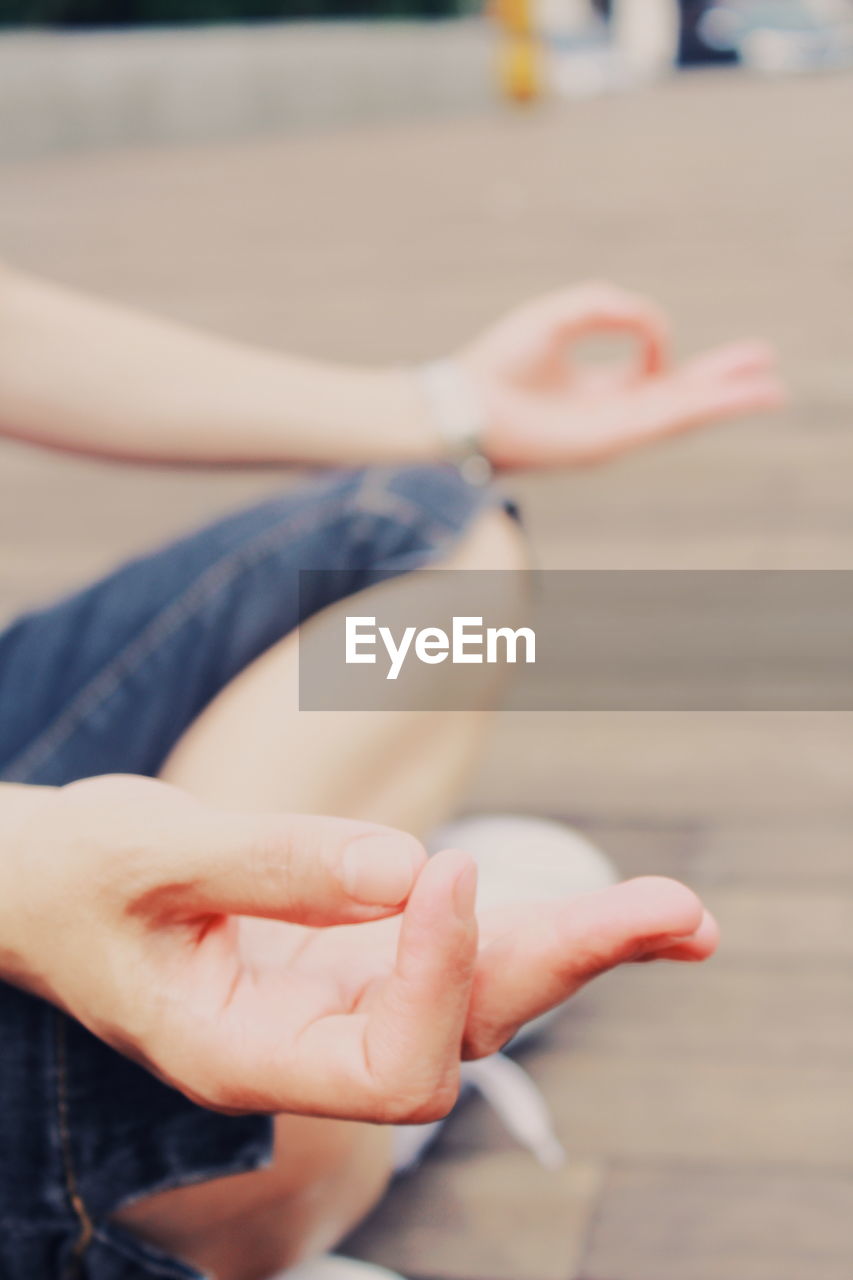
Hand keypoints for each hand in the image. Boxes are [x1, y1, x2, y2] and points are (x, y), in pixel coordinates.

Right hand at [0, 775, 715, 1123]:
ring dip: (581, 947)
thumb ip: (272, 865)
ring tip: (682, 916)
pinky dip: (529, 921)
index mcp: (245, 1055)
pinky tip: (608, 912)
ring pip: (481, 994)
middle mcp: (308, 1043)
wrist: (46, 887)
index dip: (437, 973)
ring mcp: (338, 998)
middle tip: (681, 915)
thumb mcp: (148, 858)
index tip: (444, 867)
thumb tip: (410, 870)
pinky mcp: (353, 952)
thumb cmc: (73, 878)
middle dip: (571, 967)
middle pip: (469, 1033)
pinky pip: (458, 948)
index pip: (389, 1060)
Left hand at [458, 282, 784, 467]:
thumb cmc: (500, 362)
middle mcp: (609, 414)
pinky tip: (731, 397)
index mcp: (598, 390)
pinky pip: (662, 421)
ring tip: (772, 390)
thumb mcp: (563, 314)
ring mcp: (611, 432)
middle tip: (765, 366)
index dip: (690, 364)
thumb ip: (614, 307)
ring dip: (727, 401)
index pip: (657, 378)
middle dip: (724, 383)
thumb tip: (656, 329)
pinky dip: (699, 408)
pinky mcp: (607, 442)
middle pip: (680, 398)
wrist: (465, 402)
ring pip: (681, 415)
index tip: (677, 339)